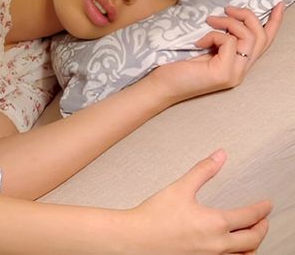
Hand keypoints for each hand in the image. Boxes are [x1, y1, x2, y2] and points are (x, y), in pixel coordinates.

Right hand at [126, 149, 270, 254]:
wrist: (135, 239)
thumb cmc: (153, 217)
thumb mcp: (180, 188)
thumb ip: (203, 171)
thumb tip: (220, 156)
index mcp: (215, 224)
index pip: (249, 217)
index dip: (261, 209)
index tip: (266, 205)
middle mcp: (217, 245)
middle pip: (253, 239)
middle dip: (262, 228)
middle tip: (264, 220)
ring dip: (252, 246)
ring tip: (252, 237)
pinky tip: (231, 250)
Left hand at [151, 2, 284, 102]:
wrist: (162, 87)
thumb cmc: (177, 67)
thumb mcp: (205, 50)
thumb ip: (220, 41)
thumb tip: (227, 21)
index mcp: (238, 64)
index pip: (264, 43)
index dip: (274, 23)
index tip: (279, 4)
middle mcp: (241, 70)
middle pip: (260, 36)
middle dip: (247, 16)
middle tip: (227, 9)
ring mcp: (234, 73)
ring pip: (248, 36)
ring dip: (229, 23)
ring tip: (210, 22)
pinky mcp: (224, 72)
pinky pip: (229, 42)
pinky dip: (213, 35)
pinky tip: (198, 43)